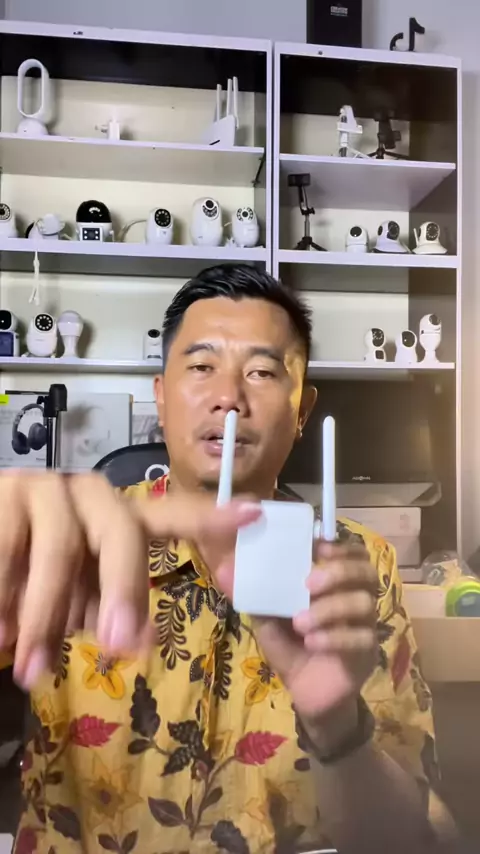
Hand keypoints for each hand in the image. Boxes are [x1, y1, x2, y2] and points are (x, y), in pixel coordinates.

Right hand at [0, 471, 259, 689]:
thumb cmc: (32, 571)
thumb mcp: (76, 594)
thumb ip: (108, 609)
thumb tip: (136, 643)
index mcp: (117, 517)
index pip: (172, 513)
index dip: (212, 515)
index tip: (257, 513)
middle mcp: (89, 494)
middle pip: (121, 532)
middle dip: (122, 589)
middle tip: (120, 646)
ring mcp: (44, 488)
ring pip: (59, 550)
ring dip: (44, 617)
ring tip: (30, 669)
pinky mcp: (1, 494)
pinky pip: (8, 550)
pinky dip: (5, 598)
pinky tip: (2, 632)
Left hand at [217, 540, 377, 738]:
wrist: (306, 693)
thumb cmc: (291, 647)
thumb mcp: (269, 618)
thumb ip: (255, 594)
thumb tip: (224, 570)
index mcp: (336, 584)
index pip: (354, 553)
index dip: (341, 546)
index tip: (317, 546)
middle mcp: (356, 598)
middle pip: (365, 572)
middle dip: (338, 572)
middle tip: (308, 583)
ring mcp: (365, 625)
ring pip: (363, 603)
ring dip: (330, 608)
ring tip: (301, 622)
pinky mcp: (366, 653)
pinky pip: (361, 638)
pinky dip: (335, 637)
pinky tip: (312, 642)